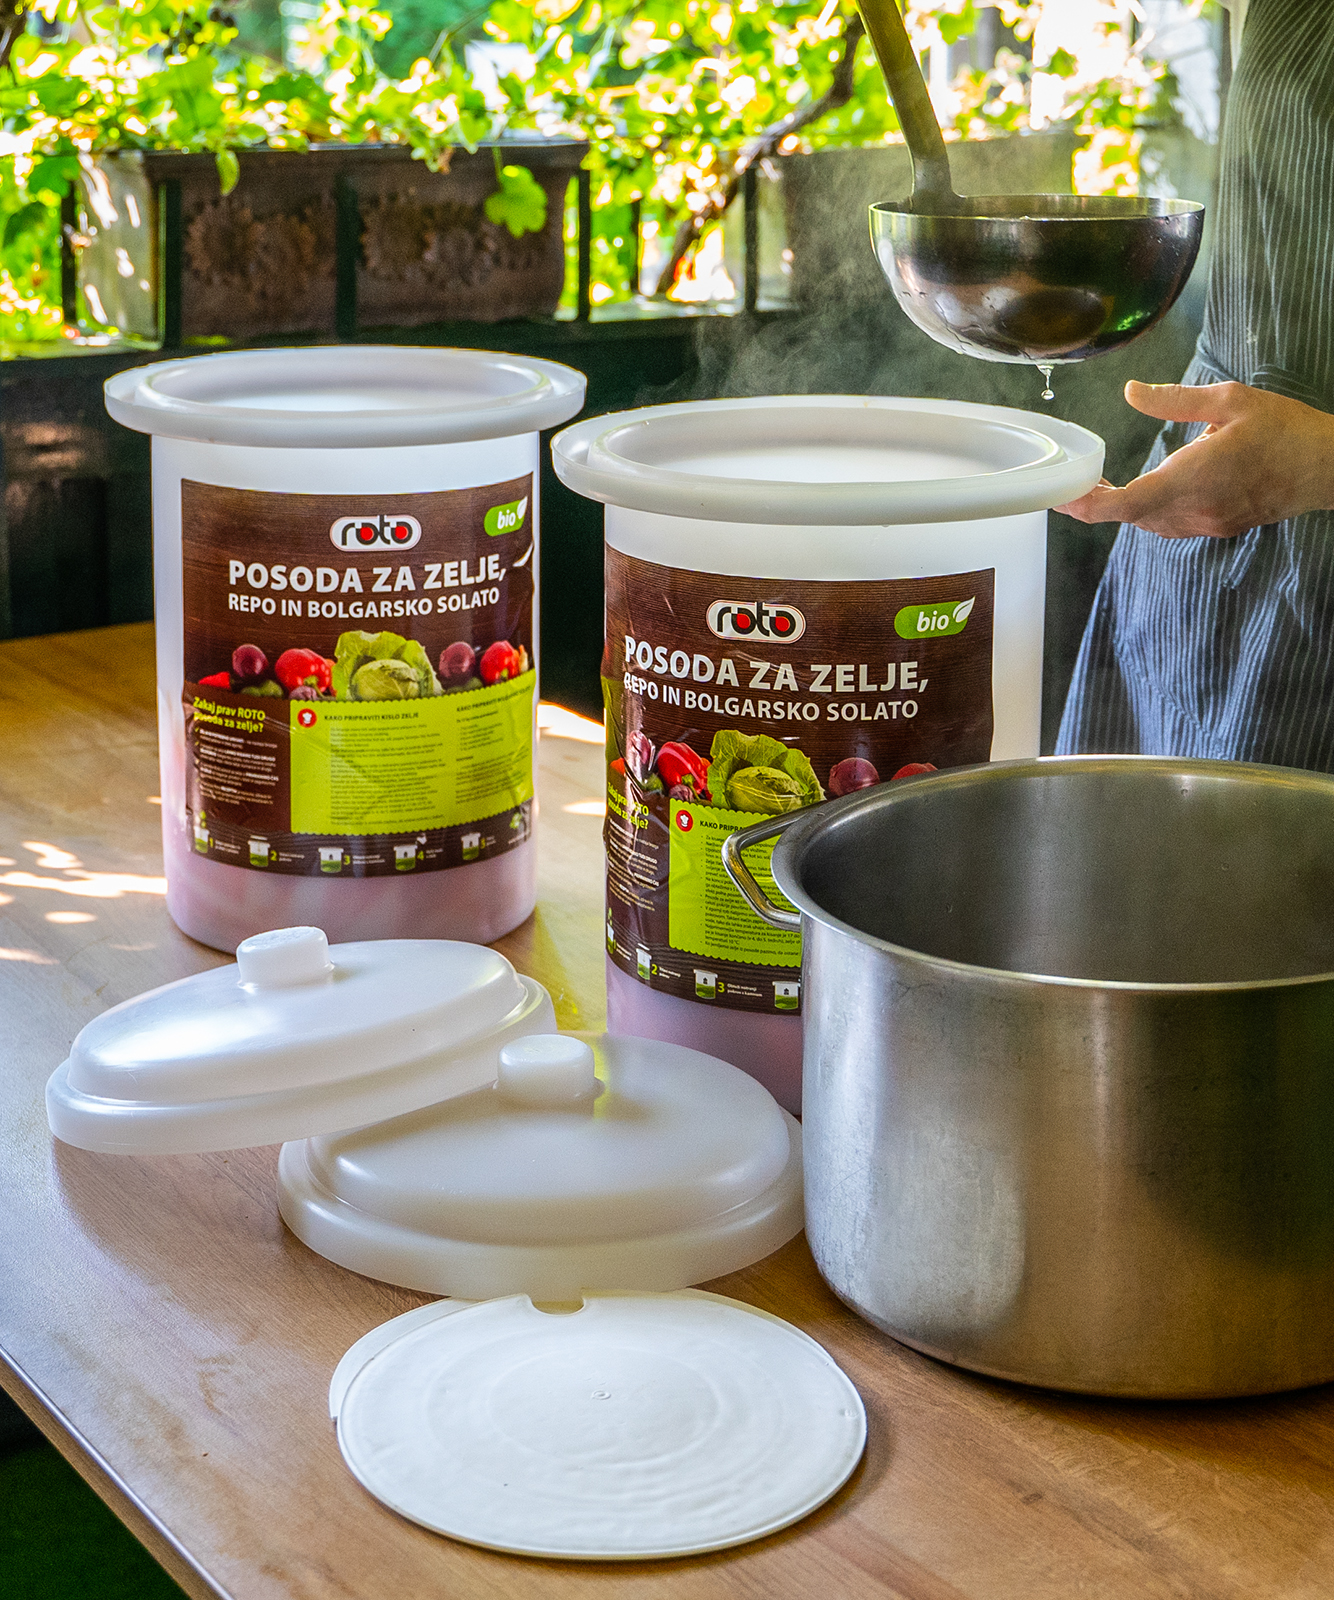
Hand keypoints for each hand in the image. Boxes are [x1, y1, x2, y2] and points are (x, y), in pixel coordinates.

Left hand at [1056, 380, 1333, 538]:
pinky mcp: (1219, 527)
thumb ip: (1175, 400)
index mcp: (1194, 477)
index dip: (1089, 505)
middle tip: (1073, 484)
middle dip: (1098, 503)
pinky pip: (1172, 525)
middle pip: (1131, 516)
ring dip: (1125, 507)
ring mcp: (1208, 523)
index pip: (1127, 503)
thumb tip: (1130, 392)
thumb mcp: (1230, 400)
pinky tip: (1149, 490)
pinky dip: (1151, 510)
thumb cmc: (1284, 430)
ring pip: (1150, 523)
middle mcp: (1196, 509)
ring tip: (1102, 486)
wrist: (1328, 467)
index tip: (1065, 495)